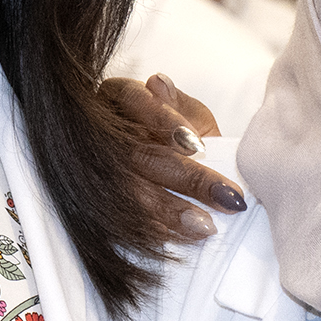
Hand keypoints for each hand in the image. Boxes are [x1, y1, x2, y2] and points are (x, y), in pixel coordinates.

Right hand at [99, 74, 244, 243]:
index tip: (195, 144)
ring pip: (128, 189)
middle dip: (186, 177)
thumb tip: (158, 83)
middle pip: (139, 153)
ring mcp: (95, 168)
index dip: (162, 119)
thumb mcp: (182, 114)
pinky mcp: (94, 202)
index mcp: (119, 100)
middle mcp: (101, 133)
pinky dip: (145, 228)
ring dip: (168, 210)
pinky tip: (168, 237)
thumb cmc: (169, 137)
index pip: (133, 99)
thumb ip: (178, 105)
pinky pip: (117, 218)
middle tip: (225, 196)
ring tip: (204, 226)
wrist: (145, 171)